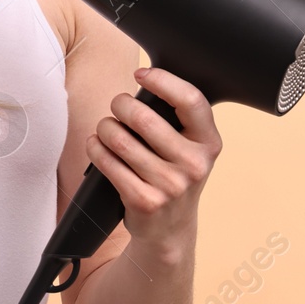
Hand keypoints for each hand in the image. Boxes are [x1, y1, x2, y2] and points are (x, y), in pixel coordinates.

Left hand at [84, 66, 221, 255]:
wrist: (170, 229)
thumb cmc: (174, 176)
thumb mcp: (190, 148)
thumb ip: (177, 120)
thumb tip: (144, 82)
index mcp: (209, 143)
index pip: (190, 100)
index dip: (162, 81)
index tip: (141, 74)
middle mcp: (194, 164)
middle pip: (144, 118)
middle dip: (120, 105)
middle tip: (117, 107)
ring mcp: (170, 185)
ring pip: (119, 138)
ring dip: (104, 127)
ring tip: (106, 129)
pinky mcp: (144, 201)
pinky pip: (108, 162)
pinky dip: (95, 148)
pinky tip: (97, 146)